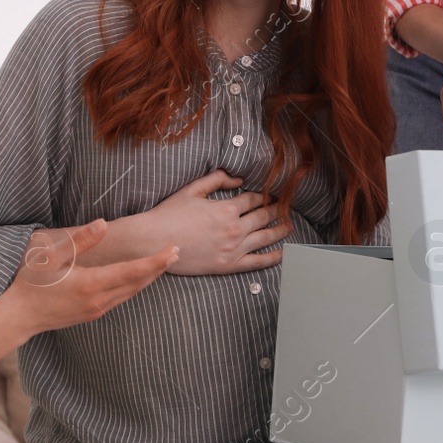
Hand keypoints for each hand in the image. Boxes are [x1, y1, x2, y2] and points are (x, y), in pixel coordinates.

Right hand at [3, 219, 175, 333]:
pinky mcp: (92, 314)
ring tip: (163, 263)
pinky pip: (121, 299)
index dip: (155, 260)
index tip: (172, 250)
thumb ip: (80, 240)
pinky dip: (134, 286)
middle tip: (176, 251)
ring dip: (148, 278)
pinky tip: (138, 278)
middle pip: (138, 283)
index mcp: (91, 284)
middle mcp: (98, 301)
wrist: (19, 317)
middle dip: (158, 267)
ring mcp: (96, 310)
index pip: (132, 271)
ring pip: (131, 293)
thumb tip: (103, 224)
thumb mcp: (52, 256)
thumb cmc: (32, 282)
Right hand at [137, 169, 292, 275]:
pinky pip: (257, 261)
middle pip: (263, 217)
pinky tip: (282, 253)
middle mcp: (234, 228)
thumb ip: (217, 180)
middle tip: (286, 208)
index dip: (264, 196)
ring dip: (280, 230)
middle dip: (276, 211)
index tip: (271, 195)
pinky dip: (272, 257)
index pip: (254, 200)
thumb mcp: (192, 190)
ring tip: (289, 226)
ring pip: (265, 237)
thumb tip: (238, 178)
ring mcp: (233, 248)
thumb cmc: (169, 215)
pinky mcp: (228, 265)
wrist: (154, 242)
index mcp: (226, 208)